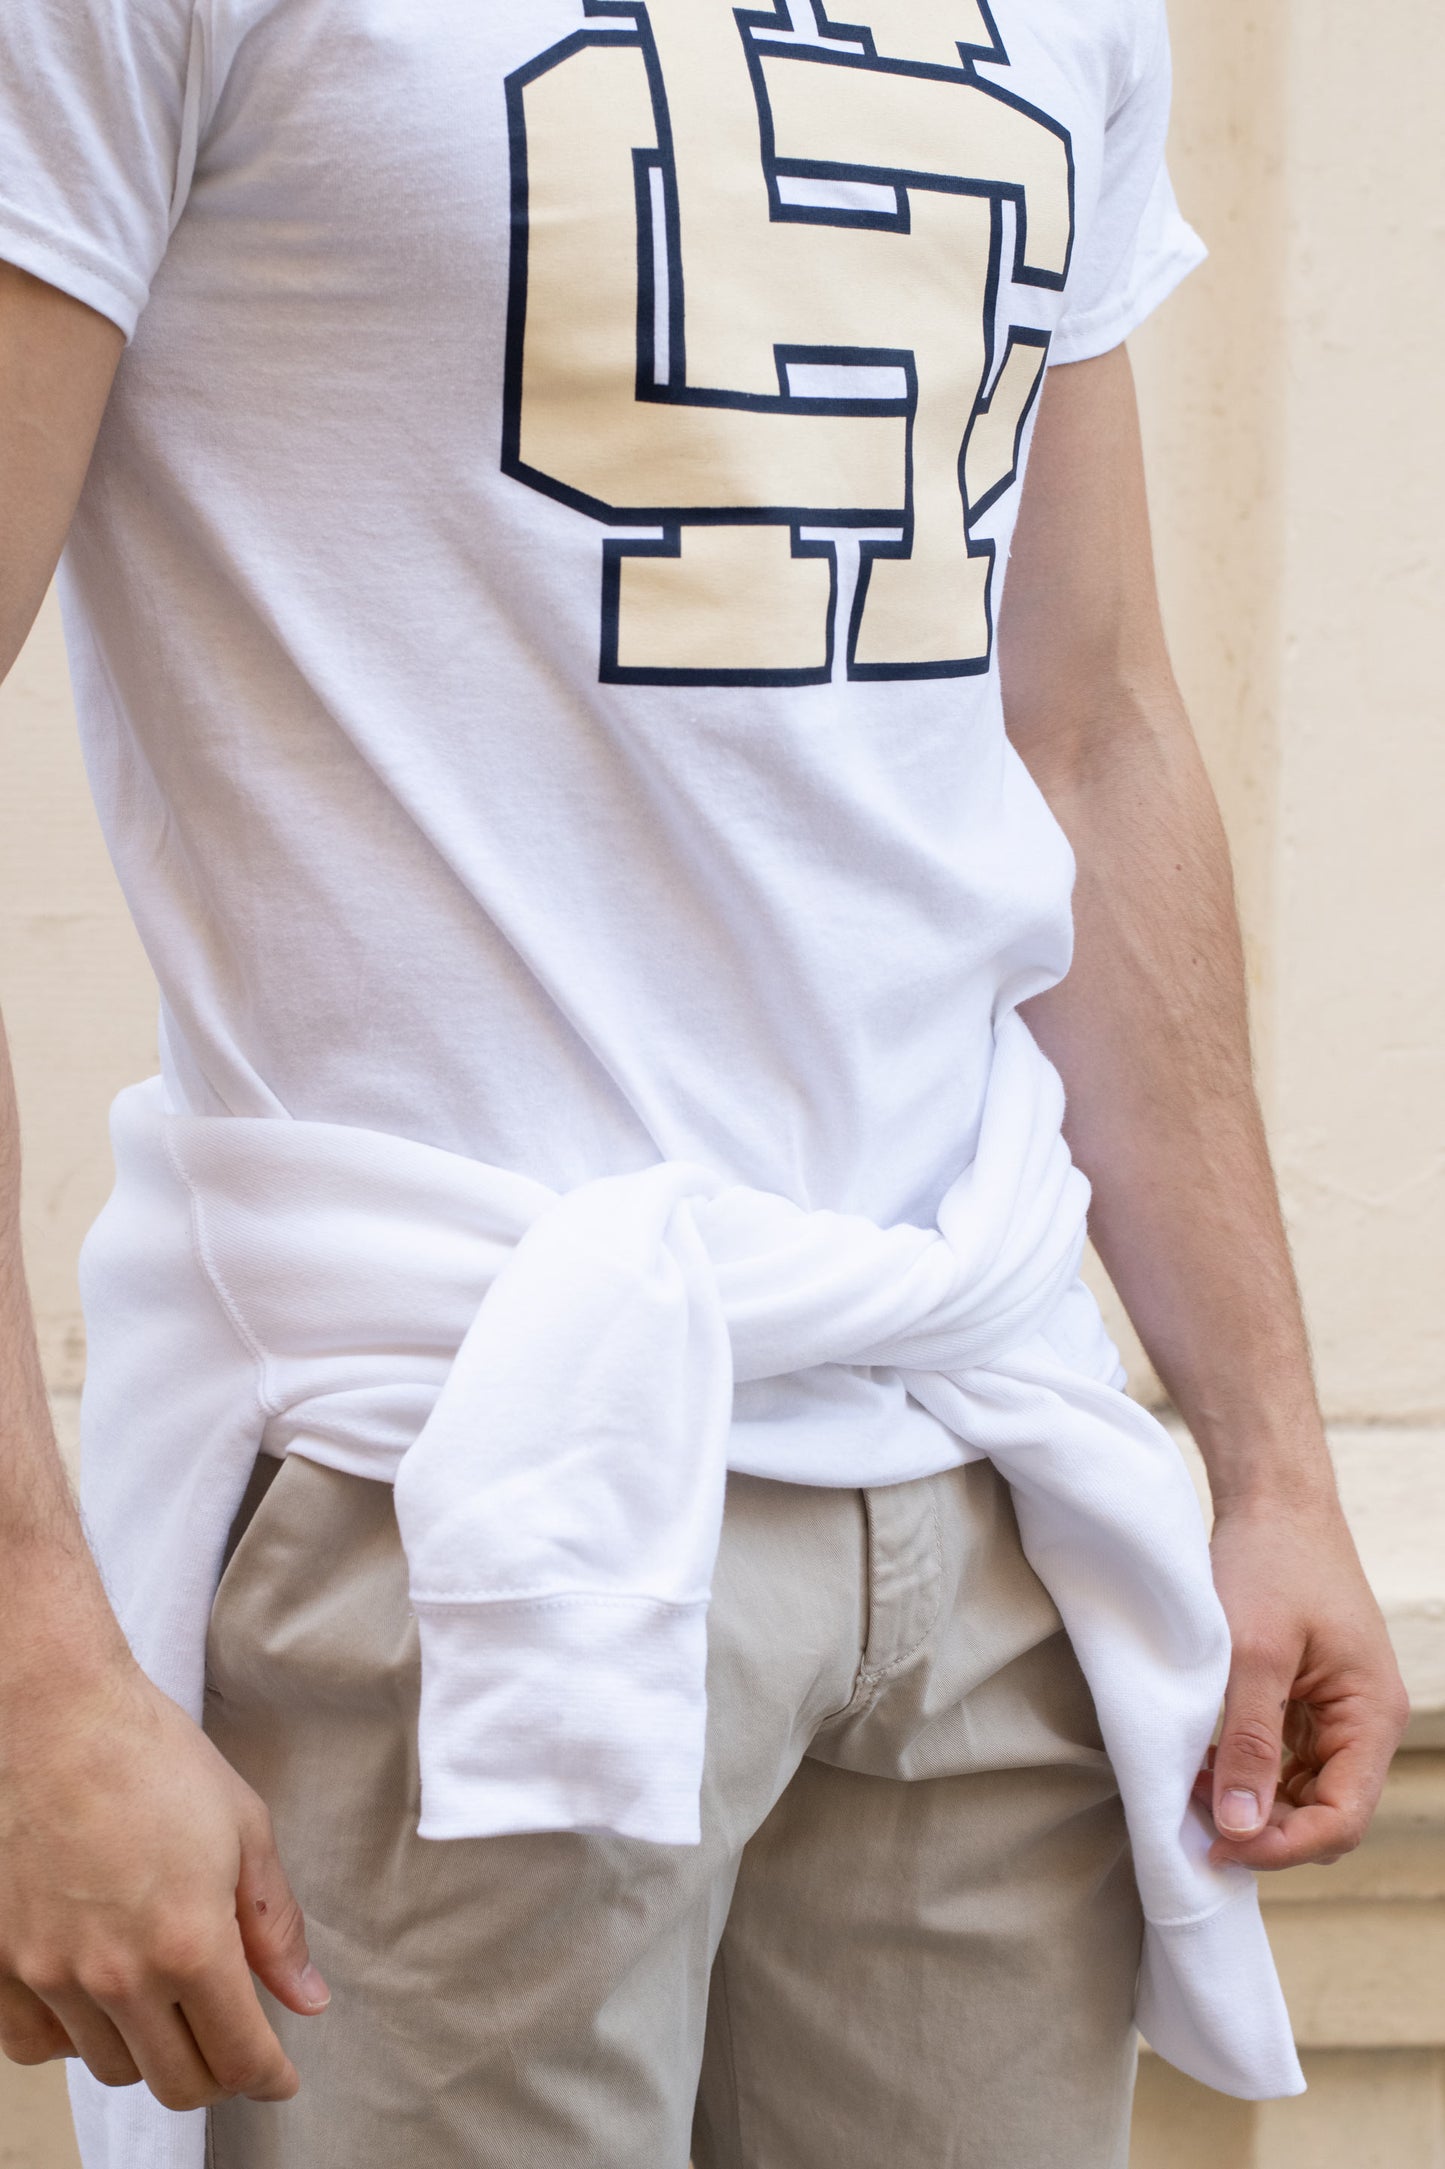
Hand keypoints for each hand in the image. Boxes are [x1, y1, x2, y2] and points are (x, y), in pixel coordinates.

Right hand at [0, 1649, 327, 2109]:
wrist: (58, 1718)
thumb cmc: (154, 1759)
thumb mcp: (244, 1830)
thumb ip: (275, 1927)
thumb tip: (307, 1998)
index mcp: (189, 1942)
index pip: (238, 2055)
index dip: (269, 2077)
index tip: (278, 2077)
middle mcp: (117, 1974)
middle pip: (176, 2083)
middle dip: (217, 2074)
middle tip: (232, 2045)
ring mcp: (53, 1974)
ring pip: (111, 2066)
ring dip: (149, 2050)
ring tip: (167, 2001)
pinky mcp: (4, 1965)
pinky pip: (39, 2048)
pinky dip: (74, 2040)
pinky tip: (98, 2000)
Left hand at [1198, 1492, 1409, 1868]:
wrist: (1272, 1498)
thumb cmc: (1272, 1560)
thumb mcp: (1254, 1652)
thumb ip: (1248, 1741)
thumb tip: (1239, 1827)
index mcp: (1371, 1717)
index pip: (1342, 1820)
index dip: (1281, 1847)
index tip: (1217, 1846)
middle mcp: (1363, 1723)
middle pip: (1322, 1815)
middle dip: (1262, 1829)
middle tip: (1192, 1819)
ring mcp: (1335, 1712)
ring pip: (1300, 1792)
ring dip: (1249, 1801)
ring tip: (1188, 1786)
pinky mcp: (1305, 1698)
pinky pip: (1283, 1758)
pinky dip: (1244, 1768)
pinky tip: (1200, 1759)